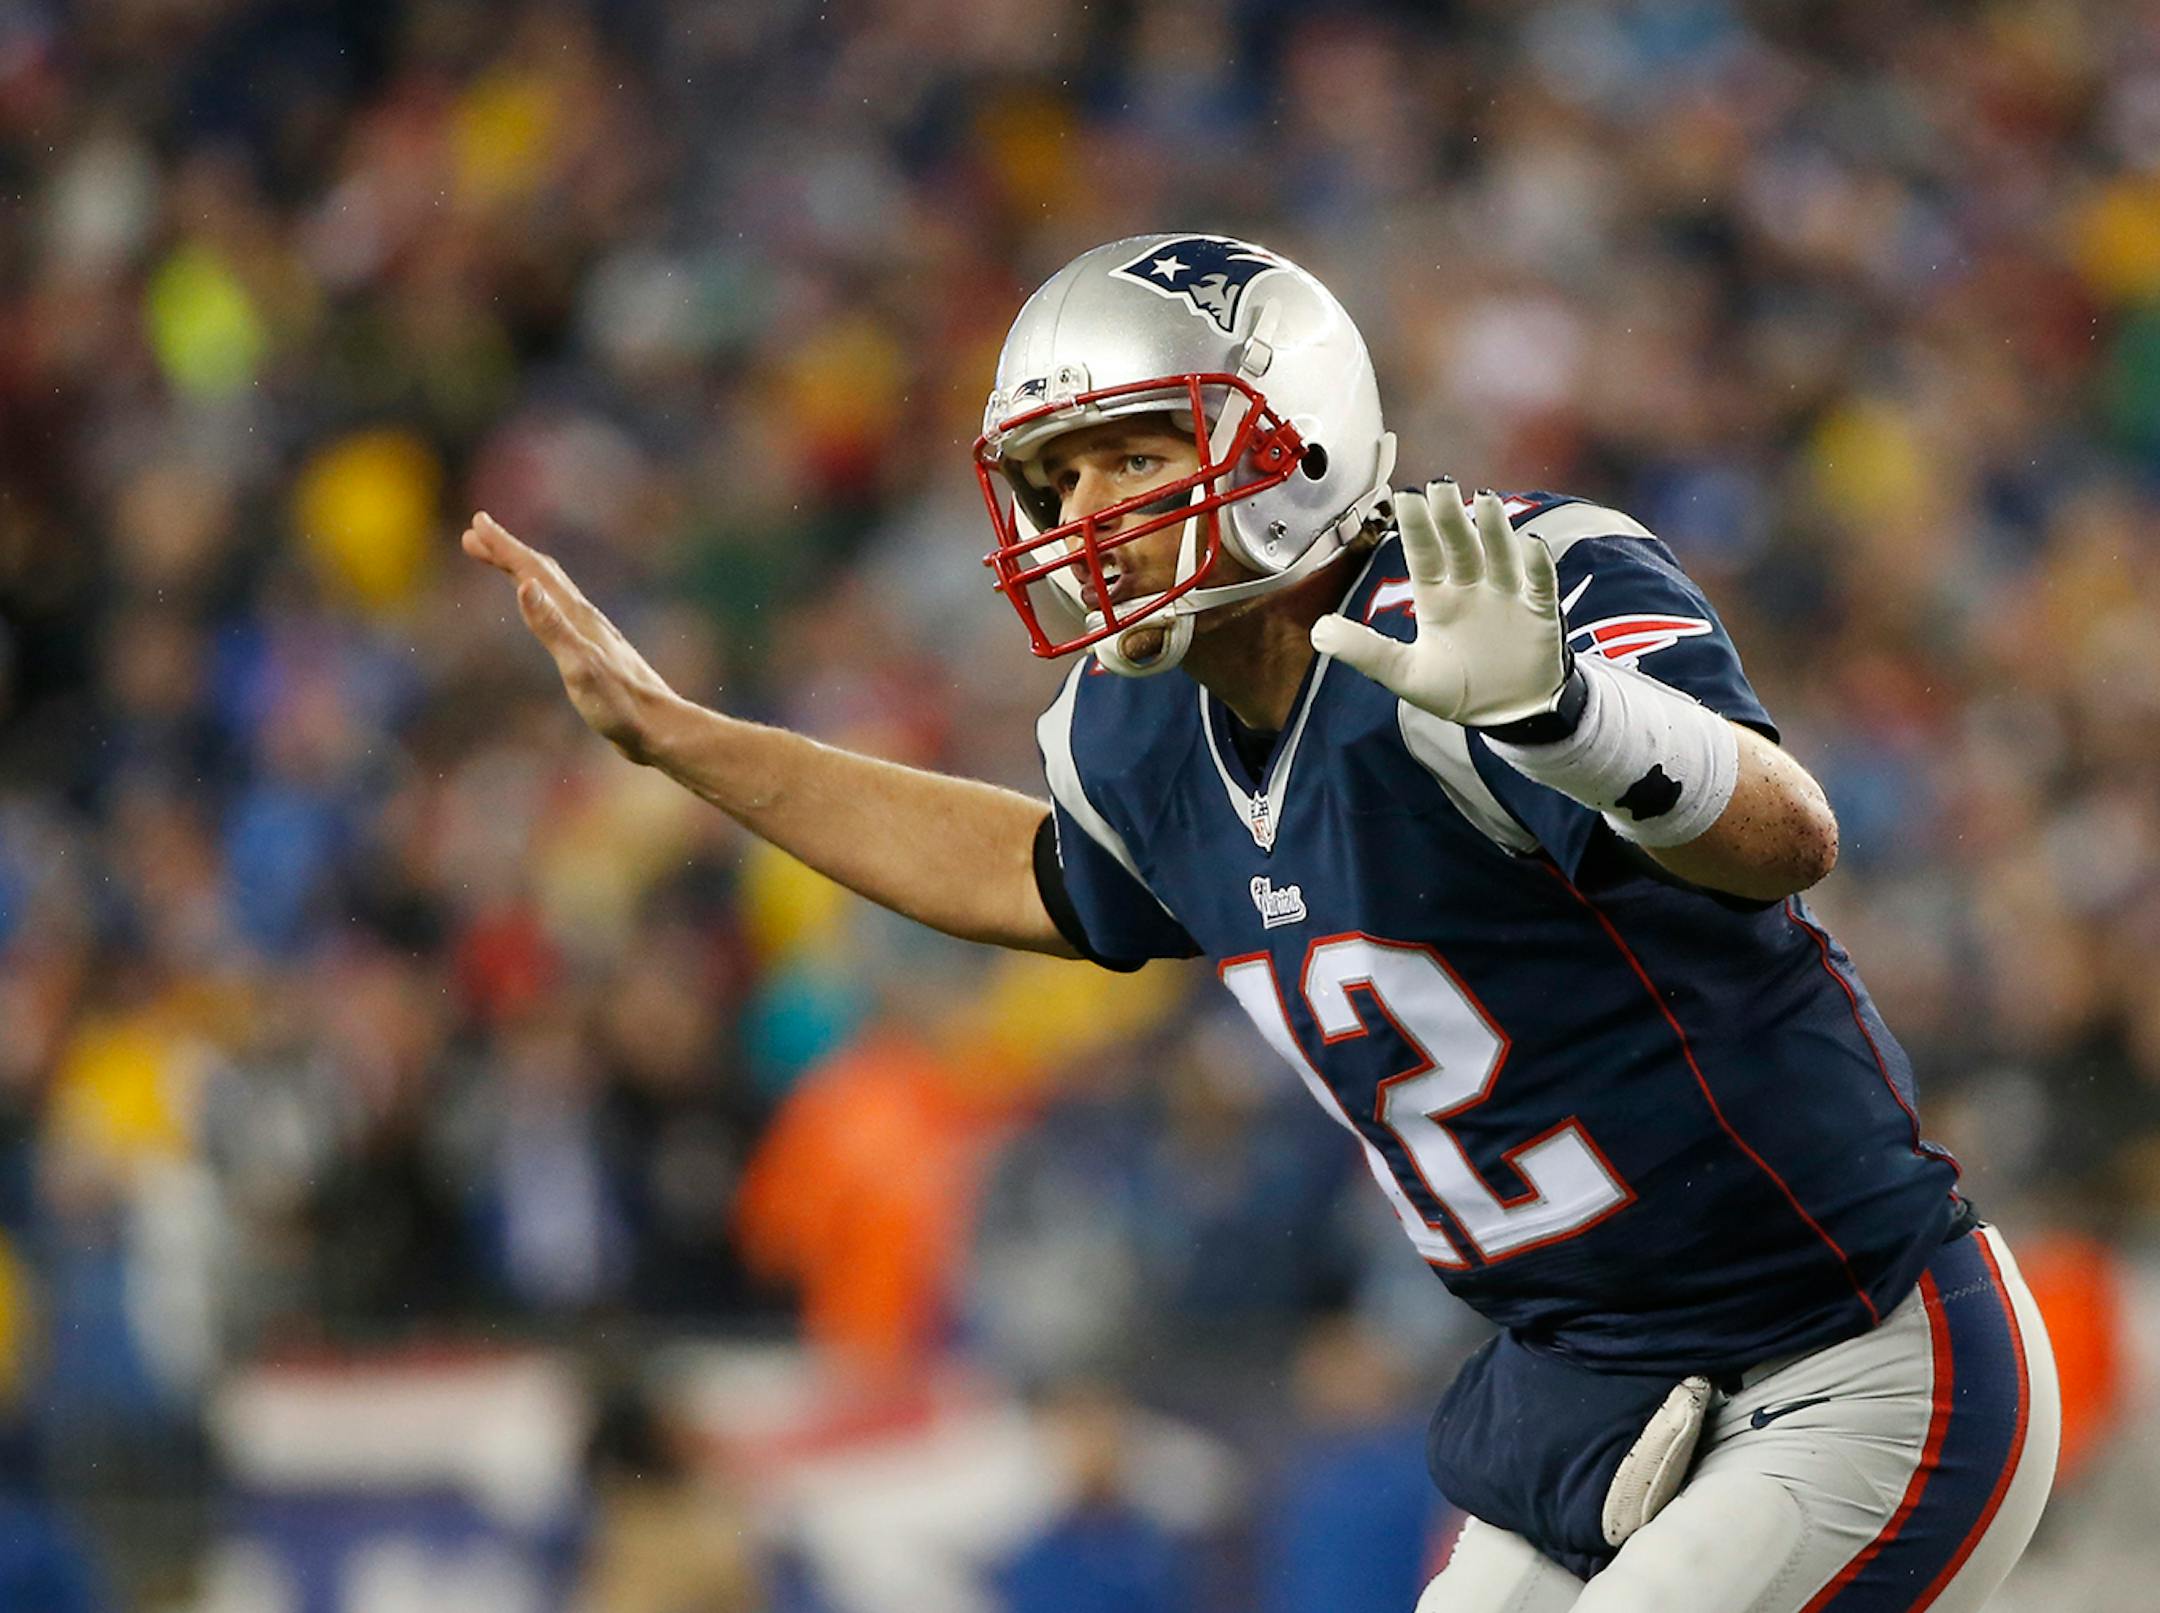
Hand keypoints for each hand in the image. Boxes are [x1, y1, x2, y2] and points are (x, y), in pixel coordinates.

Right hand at [461, 512, 680, 764]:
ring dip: (524, 573)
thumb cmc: (619, 705)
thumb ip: (551, 627)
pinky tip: (546, 612)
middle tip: (473, 535)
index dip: (504, 547)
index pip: (533, 572)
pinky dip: (543, 601)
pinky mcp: (595, 653)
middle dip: (507, 552)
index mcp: (577, 617)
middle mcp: (585, 619)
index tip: (477, 523)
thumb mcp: (578, 666)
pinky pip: (561, 614)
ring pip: (553, 592)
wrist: (660, 729)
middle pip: (541, 574)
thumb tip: (524, 585)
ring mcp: (592, 635)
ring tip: (504, 566)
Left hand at [1310, 483, 1567, 727]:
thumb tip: (1317, 632)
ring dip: (1494, 531)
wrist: (1508, 716)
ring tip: (1486, 500)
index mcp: (1437, 598)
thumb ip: (1365, 651)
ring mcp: (1506, 597)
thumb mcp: (1404, 674)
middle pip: (1460, 547)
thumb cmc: (1456, 689)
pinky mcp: (1539, 614)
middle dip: (1450, 518)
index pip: (1424, 556)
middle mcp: (1471, 588)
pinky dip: (1537, 567)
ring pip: (1499, 557)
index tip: (1406, 497)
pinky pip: (1540, 586)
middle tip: (1440, 486)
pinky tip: (1531, 545)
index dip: (1417, 528)